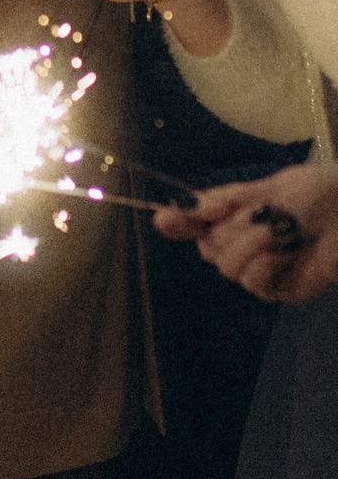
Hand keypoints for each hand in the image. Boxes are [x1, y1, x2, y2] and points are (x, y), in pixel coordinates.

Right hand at [155, 160, 337, 303]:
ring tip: (283, 233)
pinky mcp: (280, 290)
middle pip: (209, 248)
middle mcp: (241, 245)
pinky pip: (256, 283)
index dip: (181, 222)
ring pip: (230, 267)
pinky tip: (289, 253)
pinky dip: (270, 265)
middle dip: (234, 229)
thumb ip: (218, 204)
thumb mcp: (262, 189)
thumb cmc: (314, 193)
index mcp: (234, 217)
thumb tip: (163, 214)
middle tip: (263, 215)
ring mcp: (260, 269)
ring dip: (255, 246)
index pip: (193, 224)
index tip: (165, 219)